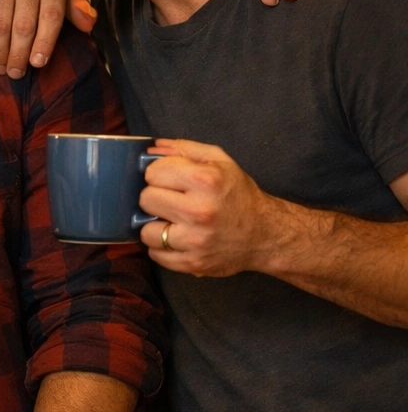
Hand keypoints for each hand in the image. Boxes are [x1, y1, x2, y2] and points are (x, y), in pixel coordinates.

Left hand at [139, 139, 274, 276]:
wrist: (266, 234)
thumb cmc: (239, 194)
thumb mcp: (220, 161)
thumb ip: (184, 149)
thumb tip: (151, 148)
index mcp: (205, 181)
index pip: (152, 173)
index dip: (158, 174)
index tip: (168, 180)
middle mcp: (199, 211)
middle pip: (146, 200)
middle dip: (155, 198)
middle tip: (170, 201)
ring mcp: (196, 240)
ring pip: (146, 232)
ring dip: (155, 227)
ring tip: (171, 222)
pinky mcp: (193, 263)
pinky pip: (156, 255)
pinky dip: (161, 248)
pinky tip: (176, 239)